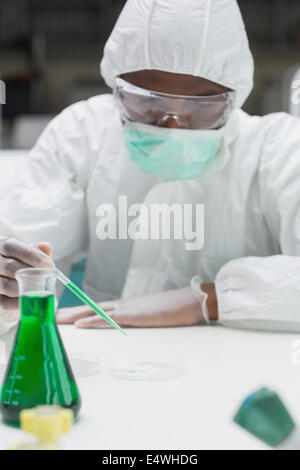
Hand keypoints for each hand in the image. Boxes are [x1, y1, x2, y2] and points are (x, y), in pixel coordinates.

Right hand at [0, 239, 52, 321]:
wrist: (11, 291)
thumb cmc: (21, 269)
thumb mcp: (29, 258)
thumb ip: (36, 252)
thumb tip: (45, 246)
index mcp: (0, 247)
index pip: (10, 247)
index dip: (30, 254)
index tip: (47, 263)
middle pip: (9, 266)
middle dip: (30, 272)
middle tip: (46, 277)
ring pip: (7, 285)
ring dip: (27, 288)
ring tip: (42, 288)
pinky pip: (6, 302)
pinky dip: (21, 301)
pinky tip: (32, 300)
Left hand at [56, 286, 209, 328]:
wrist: (191, 300)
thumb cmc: (176, 309)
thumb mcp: (154, 315)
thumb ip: (140, 319)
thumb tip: (132, 325)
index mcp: (128, 306)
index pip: (100, 309)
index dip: (82, 311)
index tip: (67, 315)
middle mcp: (123, 305)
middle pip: (91, 307)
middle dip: (71, 312)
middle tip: (52, 315)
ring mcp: (128, 308)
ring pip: (94, 311)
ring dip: (74, 315)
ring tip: (56, 320)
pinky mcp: (134, 315)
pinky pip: (108, 318)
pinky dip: (92, 320)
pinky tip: (79, 324)